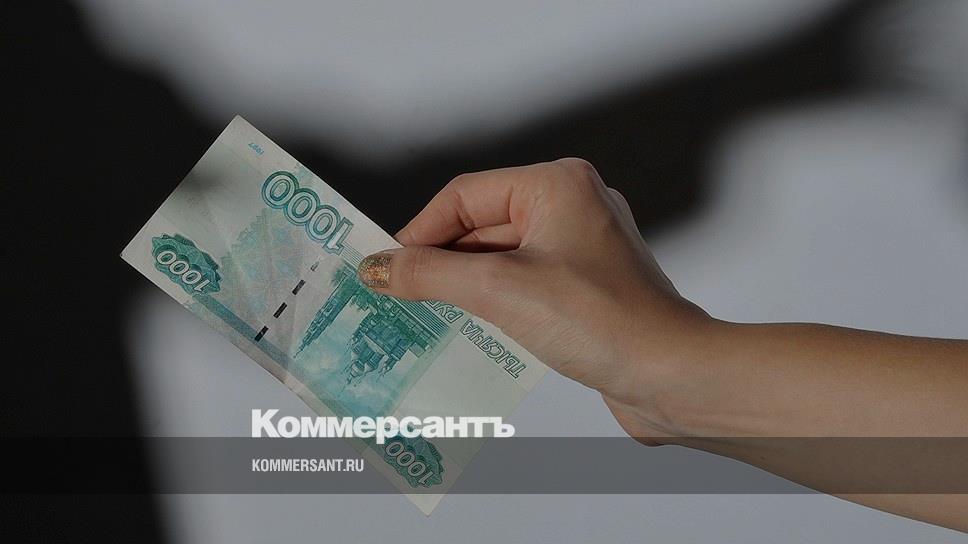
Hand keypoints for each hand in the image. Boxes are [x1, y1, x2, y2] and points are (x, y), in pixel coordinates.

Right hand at [357, 158, 712, 441]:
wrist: (671, 376)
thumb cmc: (601, 321)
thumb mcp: (500, 290)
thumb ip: (431, 274)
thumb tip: (378, 268)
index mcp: (557, 184)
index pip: (465, 196)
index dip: (419, 232)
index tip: (382, 266)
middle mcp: (572, 204)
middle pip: (480, 225)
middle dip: (438, 262)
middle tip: (392, 295)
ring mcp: (581, 246)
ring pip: (499, 256)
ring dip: (462, 286)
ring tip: (419, 316)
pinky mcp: (585, 284)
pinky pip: (522, 281)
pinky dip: (491, 302)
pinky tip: (465, 328)